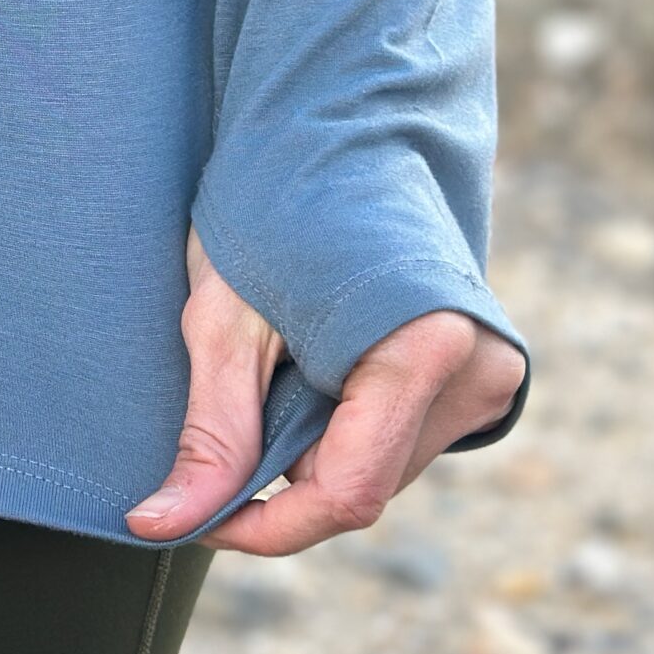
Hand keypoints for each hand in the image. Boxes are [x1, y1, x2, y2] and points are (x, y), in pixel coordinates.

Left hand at [125, 225, 525, 554]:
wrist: (335, 129)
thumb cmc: (271, 205)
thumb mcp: (224, 320)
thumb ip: (210, 432)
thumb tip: (163, 524)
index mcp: (422, 347)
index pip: (346, 493)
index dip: (264, 524)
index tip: (191, 520)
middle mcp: (479, 367)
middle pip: (363, 481)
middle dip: (282, 467)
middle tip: (229, 395)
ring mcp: (491, 371)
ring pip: (379, 463)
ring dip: (312, 440)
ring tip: (277, 355)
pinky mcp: (483, 371)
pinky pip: (398, 433)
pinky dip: (343, 419)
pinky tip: (313, 358)